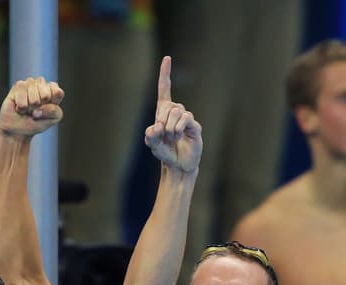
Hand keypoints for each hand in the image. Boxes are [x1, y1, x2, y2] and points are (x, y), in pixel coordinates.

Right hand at [0, 77, 63, 137]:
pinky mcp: (18, 85)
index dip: (51, 106)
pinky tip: (19, 107)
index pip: (58, 93)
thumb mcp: (52, 119)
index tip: (47, 111)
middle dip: (39, 108)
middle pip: (45, 96)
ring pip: (34, 98)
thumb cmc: (36, 122)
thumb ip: (54, 110)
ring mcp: (30, 83)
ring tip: (27, 110)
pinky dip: (21, 107)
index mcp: (53, 90)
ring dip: (30, 108)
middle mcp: (42, 83)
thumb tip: (39, 104)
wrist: (18, 129)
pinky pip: (22, 97)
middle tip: (34, 111)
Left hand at [144, 56, 200, 173]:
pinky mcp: (194, 125)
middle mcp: (176, 111)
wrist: (178, 164)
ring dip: (170, 127)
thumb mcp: (153, 144)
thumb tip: (156, 127)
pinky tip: (178, 136)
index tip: (167, 58)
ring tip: (172, 138)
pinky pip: (185, 119)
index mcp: (164, 111)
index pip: (164, 88)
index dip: (165, 73)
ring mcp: (186, 118)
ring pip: (176, 111)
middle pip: (168, 105)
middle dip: (162, 120)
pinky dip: (178, 128)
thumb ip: (151, 136)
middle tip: (163, 135)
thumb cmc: (165, 152)